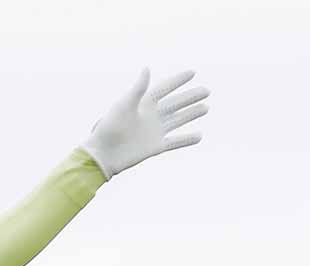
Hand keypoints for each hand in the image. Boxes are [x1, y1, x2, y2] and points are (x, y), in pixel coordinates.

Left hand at [80, 68, 209, 177]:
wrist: (102, 154)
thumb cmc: (109, 127)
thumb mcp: (124, 105)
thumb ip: (138, 88)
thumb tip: (147, 68)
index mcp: (142, 104)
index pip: (164, 88)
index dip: (177, 80)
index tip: (192, 72)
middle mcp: (150, 116)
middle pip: (175, 103)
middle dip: (190, 97)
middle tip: (207, 90)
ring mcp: (154, 131)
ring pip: (177, 120)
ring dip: (191, 114)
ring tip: (206, 107)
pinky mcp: (155, 147)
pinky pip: (175, 142)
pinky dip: (186, 140)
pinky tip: (200, 136)